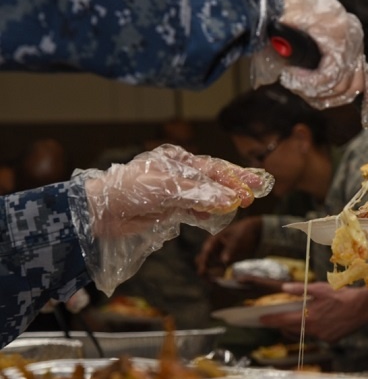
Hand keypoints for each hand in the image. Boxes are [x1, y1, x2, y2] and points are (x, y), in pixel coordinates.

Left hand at [71, 144, 273, 294]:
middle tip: (255, 196)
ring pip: (206, 197)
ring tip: (238, 207)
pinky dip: (205, 214)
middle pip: (214, 181)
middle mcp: (180, 174)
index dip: (236, 177)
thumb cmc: (130, 189)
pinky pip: (194, 210)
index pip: (214, 168)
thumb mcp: (166, 188)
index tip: (255, 185)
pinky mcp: (169, 209)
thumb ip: (199, 194)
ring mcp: (176, 192)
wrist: (101, 210)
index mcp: (179, 161)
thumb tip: (229, 199)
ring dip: (221, 203)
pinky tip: (214, 217)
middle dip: (235, 188)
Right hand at [251, 0, 367, 128]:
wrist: (270, 0)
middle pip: (354, 87)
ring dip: (314, 92)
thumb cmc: (279, 24)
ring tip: (293, 81)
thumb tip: (317, 97)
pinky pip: (329, 76)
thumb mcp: (299, 55)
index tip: (367, 120)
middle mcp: (354, 40)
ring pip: (341, 86)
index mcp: (349, 43)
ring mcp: (349, 38)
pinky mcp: (337, 38)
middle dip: (327, 99)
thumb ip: (312, 75)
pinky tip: (293, 77)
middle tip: (303, 92)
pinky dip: (309, 83)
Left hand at [259, 278, 367, 342]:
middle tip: (279, 316)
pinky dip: (314, 328)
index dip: (270, 320)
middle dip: (283, 324)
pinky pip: (317, 335)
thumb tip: (285, 288)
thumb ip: (300, 290)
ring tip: (299, 316)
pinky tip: (319, 320)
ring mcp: (323, 337)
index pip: (282, 321)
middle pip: (291, 330)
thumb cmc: (342, 295)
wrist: (363, 308)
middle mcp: (313, 330)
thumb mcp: (319, 289)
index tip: (260, 319)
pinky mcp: (331, 340)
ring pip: (304, 333)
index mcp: (308, 318)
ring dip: (299, 326)